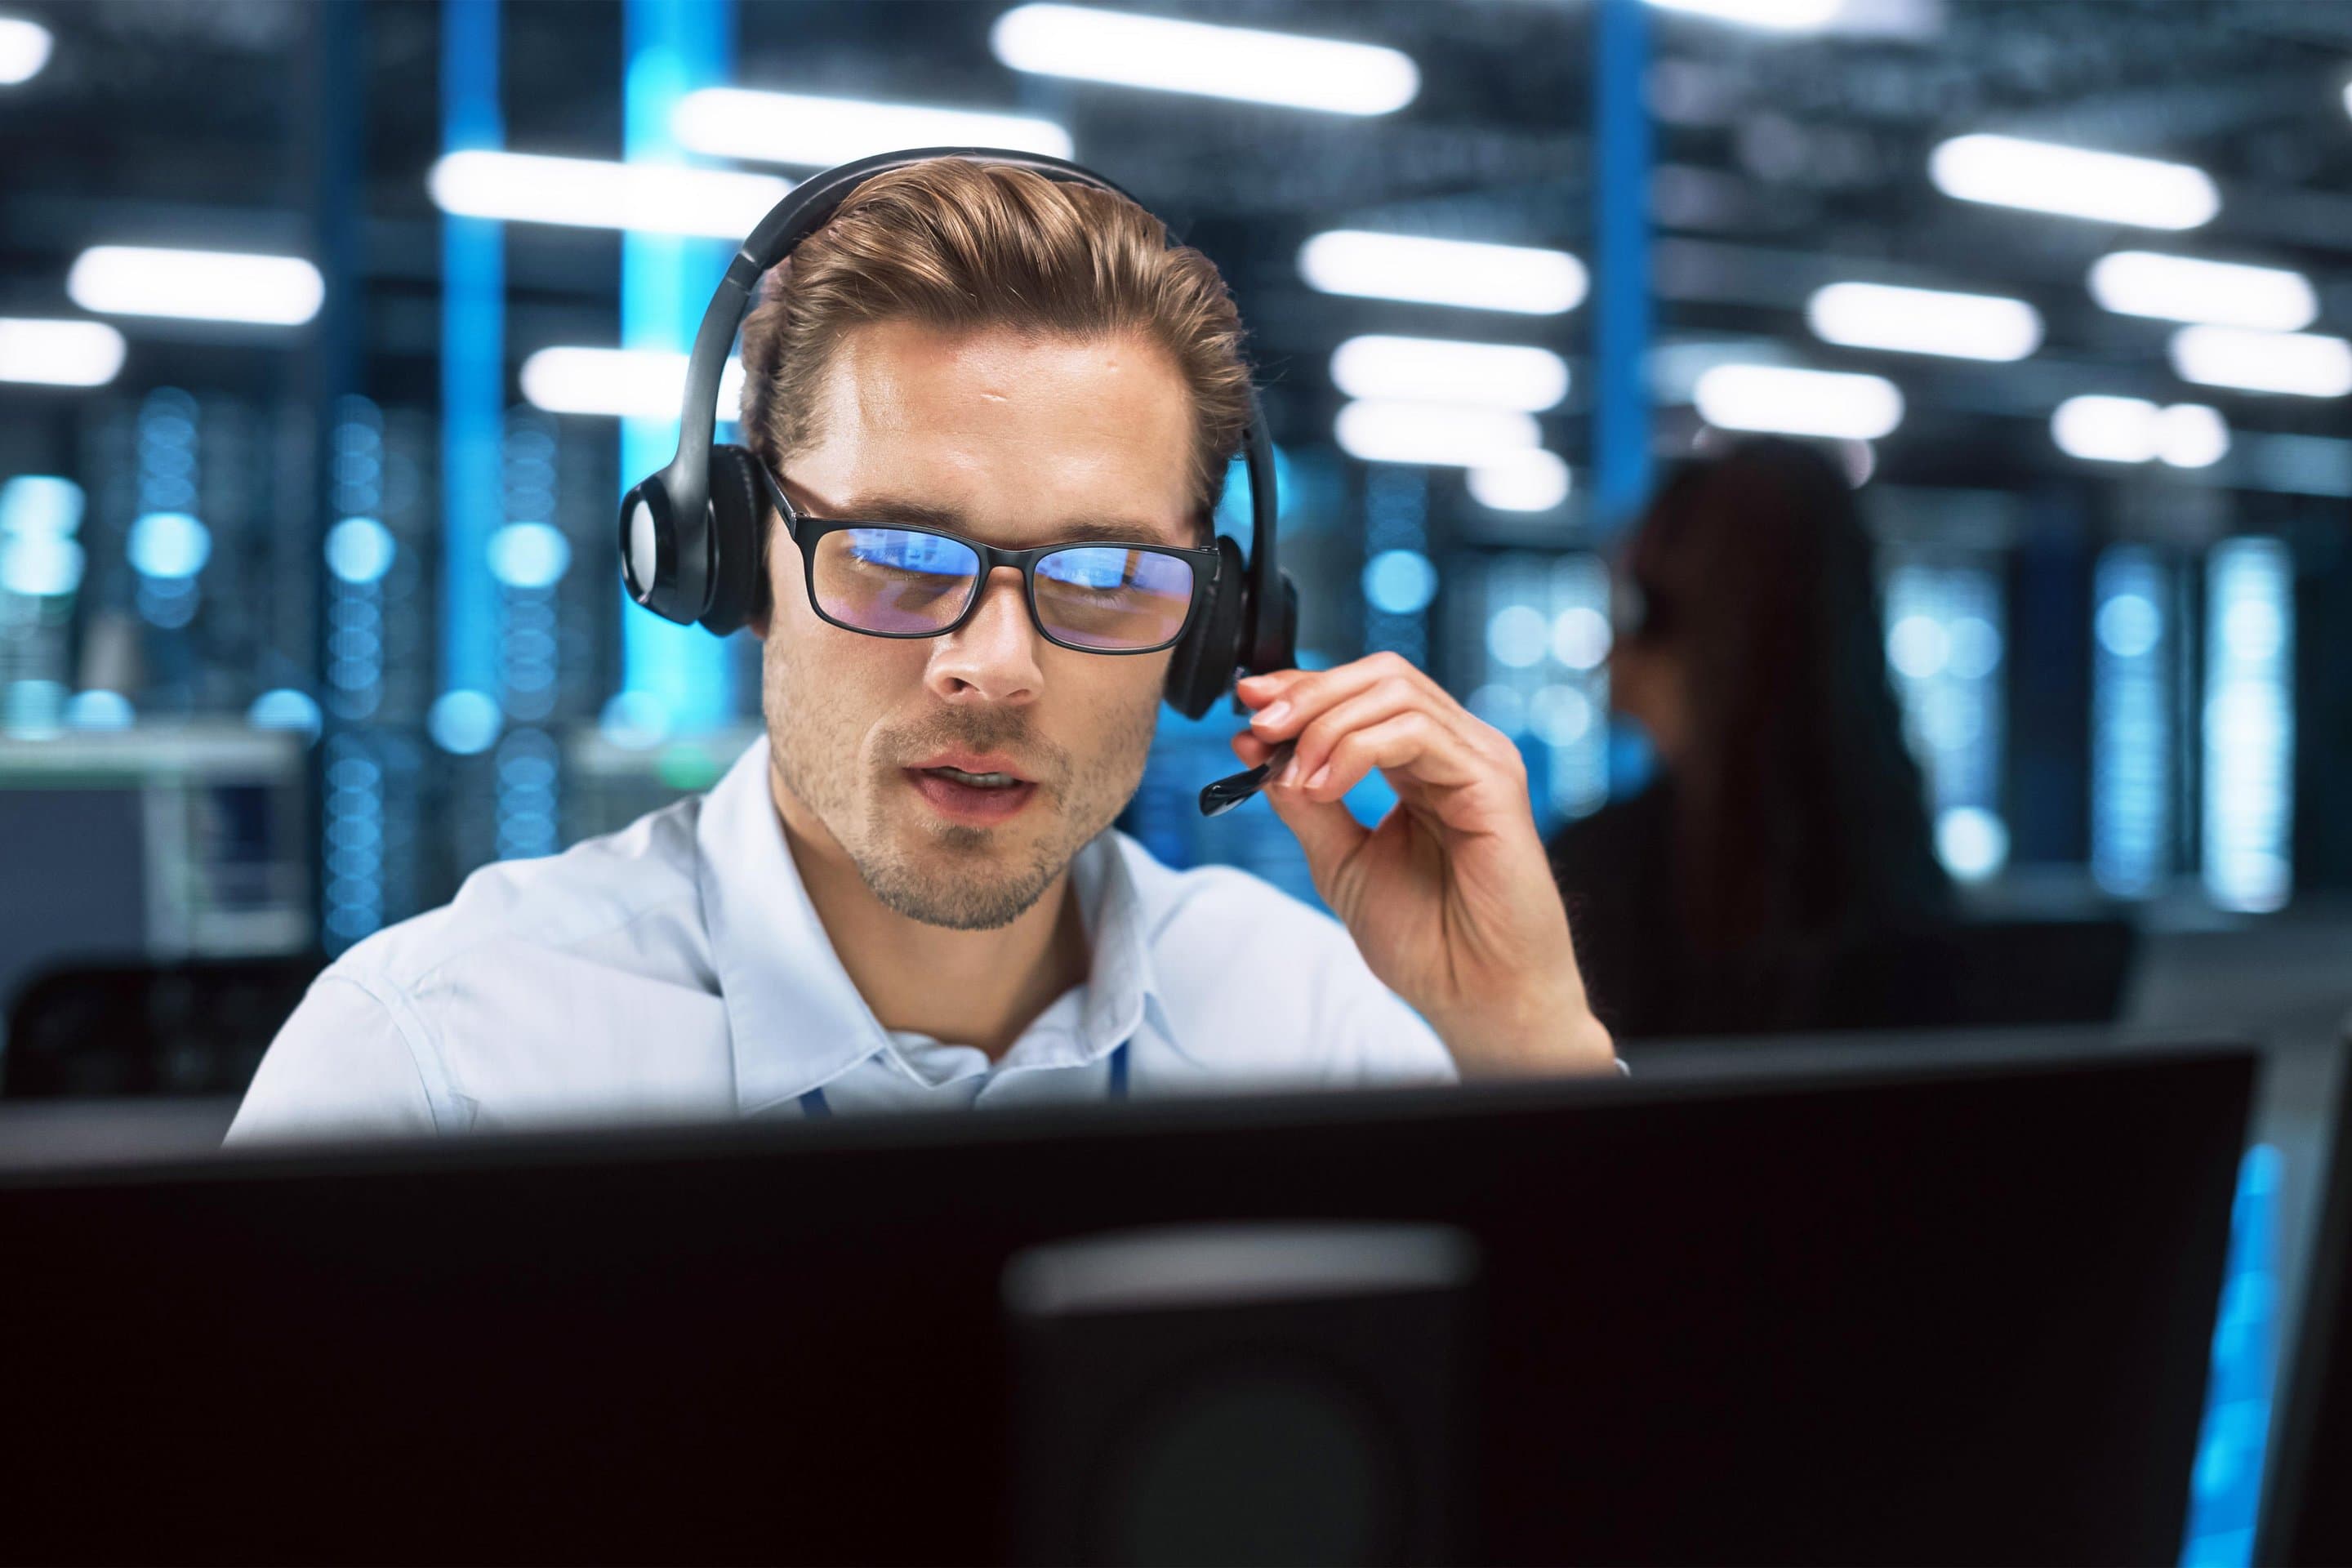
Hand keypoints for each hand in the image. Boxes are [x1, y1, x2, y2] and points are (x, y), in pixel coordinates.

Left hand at [1233, 654, 1614, 1075]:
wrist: (1474, 998)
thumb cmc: (1426, 941)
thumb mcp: (1341, 860)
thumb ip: (1305, 803)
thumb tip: (1256, 749)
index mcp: (1424, 764)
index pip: (1364, 693)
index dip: (1302, 688)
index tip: (1246, 707)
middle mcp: (1456, 751)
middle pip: (1380, 677)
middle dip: (1309, 693)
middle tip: (1259, 729)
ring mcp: (1479, 760)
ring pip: (1395, 693)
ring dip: (1325, 725)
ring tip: (1294, 777)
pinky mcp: (1493, 782)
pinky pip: (1417, 732)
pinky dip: (1357, 748)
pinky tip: (1325, 785)